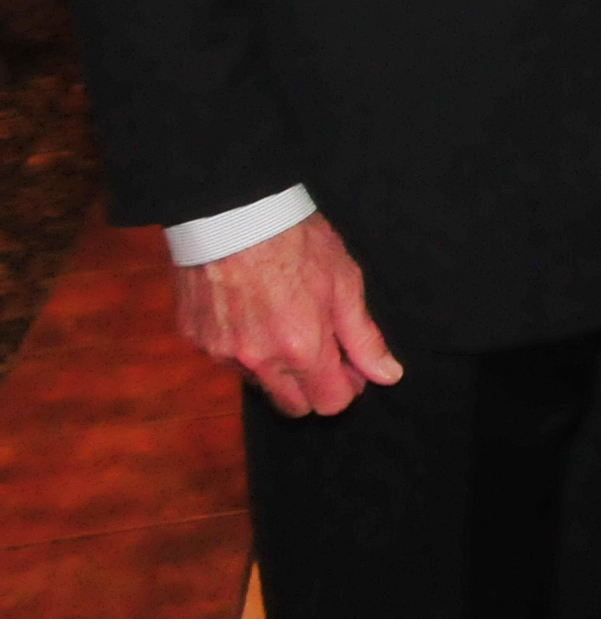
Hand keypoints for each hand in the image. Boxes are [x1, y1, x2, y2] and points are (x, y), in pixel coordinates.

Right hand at [173, 212, 401, 415]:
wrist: (232, 213)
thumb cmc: (297, 242)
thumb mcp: (345, 283)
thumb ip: (363, 337)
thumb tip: (387, 375)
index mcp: (301, 350)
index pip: (329, 404)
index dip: (346, 387)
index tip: (349, 366)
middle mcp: (258, 361)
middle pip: (293, 405)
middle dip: (312, 386)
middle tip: (321, 349)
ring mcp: (221, 353)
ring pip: (259, 383)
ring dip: (276, 367)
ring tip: (284, 321)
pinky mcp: (195, 339)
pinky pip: (226, 359)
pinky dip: (243, 346)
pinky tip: (251, 312)